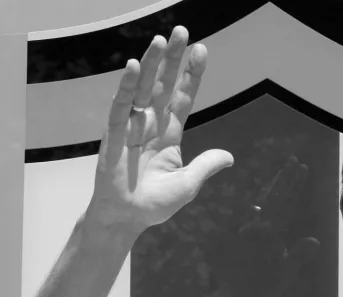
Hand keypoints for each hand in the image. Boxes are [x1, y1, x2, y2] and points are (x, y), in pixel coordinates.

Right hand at [86, 26, 233, 233]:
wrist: (125, 219)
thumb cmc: (154, 204)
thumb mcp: (188, 184)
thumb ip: (205, 166)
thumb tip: (229, 156)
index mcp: (170, 135)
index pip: (183, 98)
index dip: (191, 75)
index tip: (202, 50)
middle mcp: (151, 125)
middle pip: (163, 85)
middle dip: (172, 59)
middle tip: (181, 31)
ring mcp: (131, 127)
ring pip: (143, 89)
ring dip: (150, 64)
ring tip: (160, 39)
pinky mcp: (113, 135)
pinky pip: (120, 106)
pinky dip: (125, 86)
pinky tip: (132, 67)